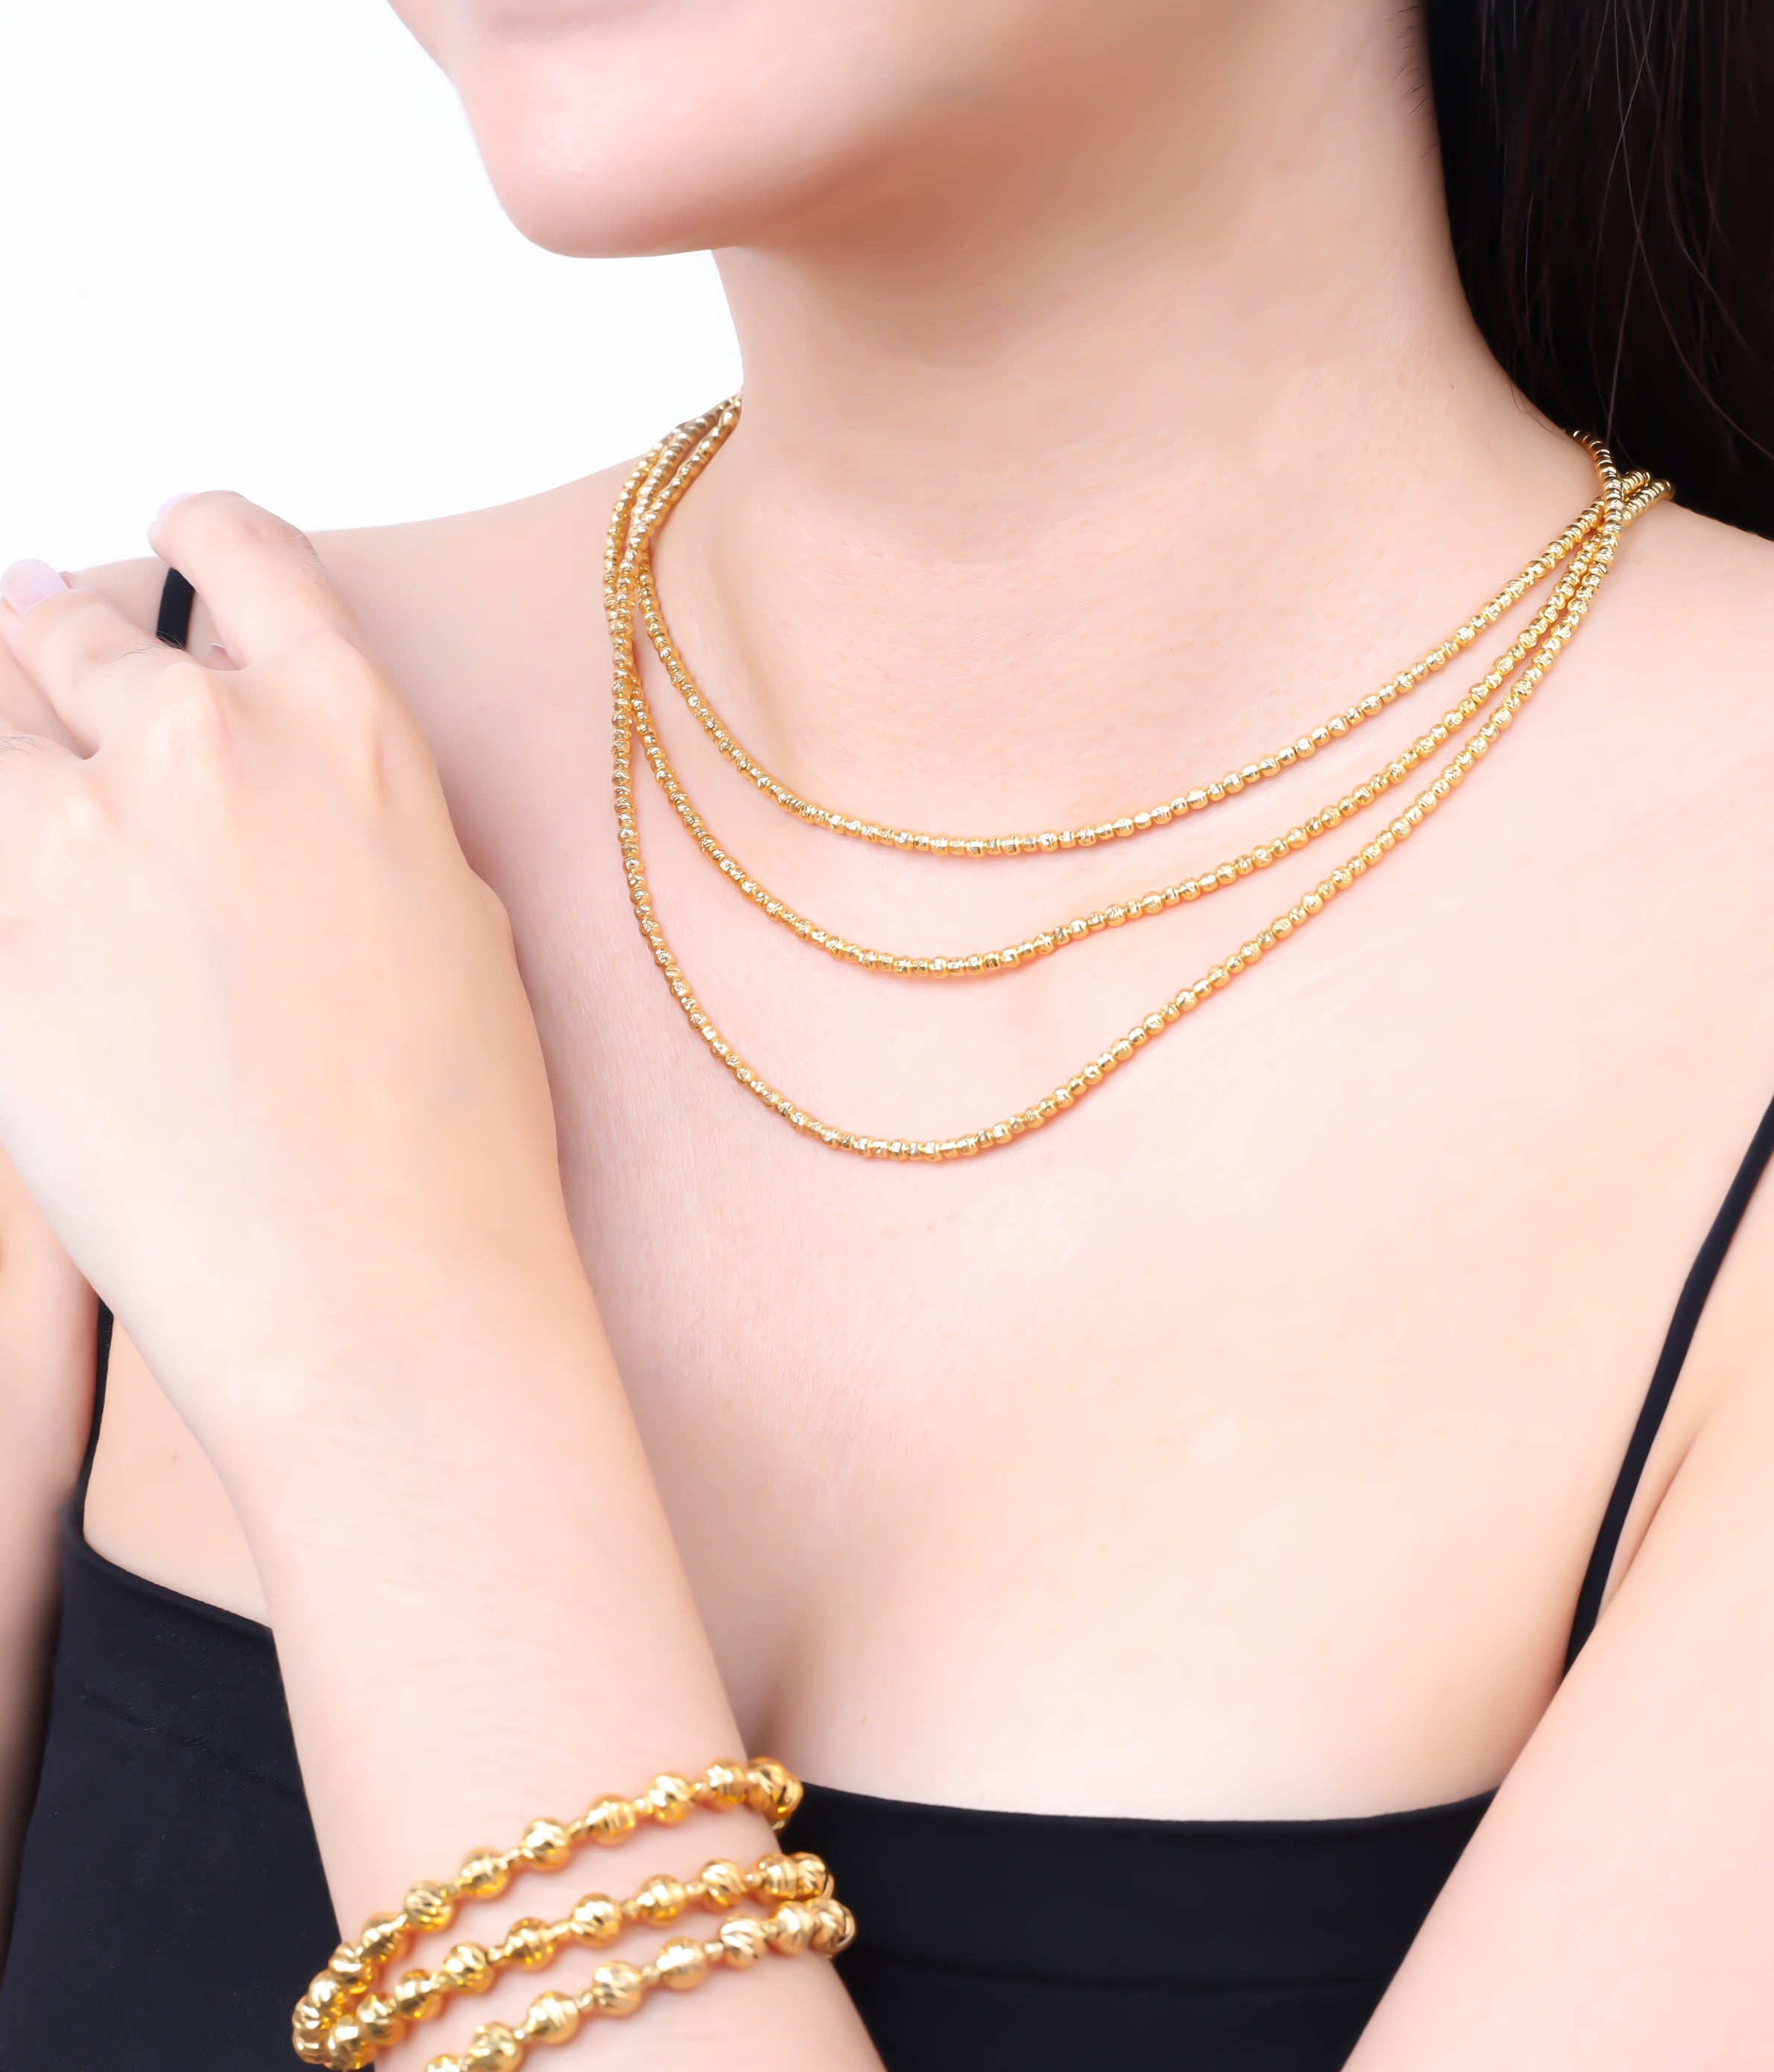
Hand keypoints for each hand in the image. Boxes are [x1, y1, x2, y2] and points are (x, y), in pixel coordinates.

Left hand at [0, 500, 578, 1471]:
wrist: (377, 1280)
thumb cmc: (450, 1137)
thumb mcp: (457, 928)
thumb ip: (363, 823)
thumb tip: (297, 798)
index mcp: (355, 730)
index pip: (250, 559)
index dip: (199, 537)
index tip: (171, 542)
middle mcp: (213, 741)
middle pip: (82, 631)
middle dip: (61, 654)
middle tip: (49, 682)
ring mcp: (82, 824)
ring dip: (1, 738)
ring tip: (24, 794)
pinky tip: (16, 886)